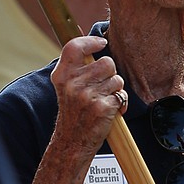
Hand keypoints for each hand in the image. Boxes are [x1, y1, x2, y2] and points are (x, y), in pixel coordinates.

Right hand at [50, 36, 126, 155]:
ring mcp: (87, 96)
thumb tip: (94, 43)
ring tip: (104, 99)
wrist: (72, 142)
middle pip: (106, 62)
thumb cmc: (74, 112)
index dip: (90, 41)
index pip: (74, 47)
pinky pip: (122, 95)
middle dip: (110, 73)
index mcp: (62, 76)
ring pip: (117, 78)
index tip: (101, 43)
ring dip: (116, 89)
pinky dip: (121, 103)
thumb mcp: (66, 87)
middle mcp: (72, 84)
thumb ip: (76, 67)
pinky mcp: (102, 107)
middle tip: (102, 87)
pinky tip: (111, 110)